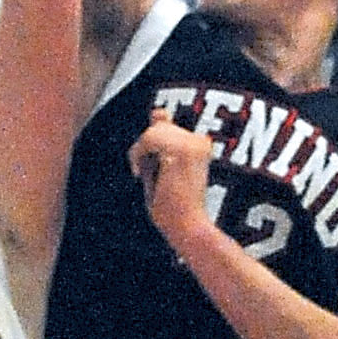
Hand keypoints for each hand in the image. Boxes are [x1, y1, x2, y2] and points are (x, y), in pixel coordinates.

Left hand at [129, 110, 217, 251]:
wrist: (187, 228)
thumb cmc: (175, 208)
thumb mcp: (163, 169)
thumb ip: (159, 143)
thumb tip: (158, 111)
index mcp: (200, 145)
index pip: (167, 126)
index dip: (151, 144)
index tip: (147, 168)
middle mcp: (200, 141)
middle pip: (158, 127)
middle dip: (144, 149)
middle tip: (142, 173)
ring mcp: (194, 144)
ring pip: (153, 131)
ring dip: (140, 153)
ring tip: (142, 174)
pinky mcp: (184, 150)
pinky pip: (149, 139)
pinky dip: (138, 155)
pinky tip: (139, 173)